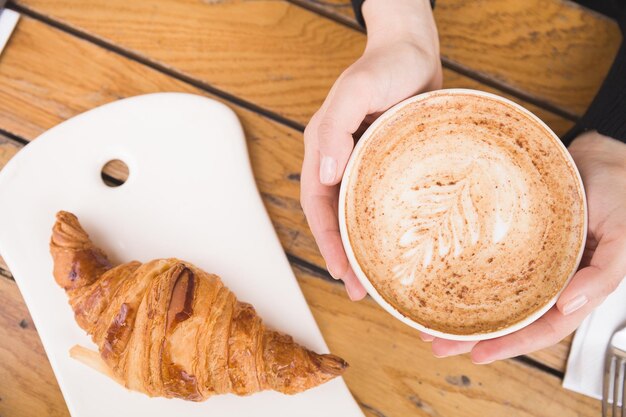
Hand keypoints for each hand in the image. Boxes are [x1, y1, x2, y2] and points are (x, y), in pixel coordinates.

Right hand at [300, 0, 441, 299]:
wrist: (413, 49)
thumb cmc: (385, 65)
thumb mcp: (356, 91)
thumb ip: (336, 129)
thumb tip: (326, 176)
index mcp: (324, 149)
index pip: (317, 205)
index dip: (327, 242)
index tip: (342, 274)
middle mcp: (340, 161)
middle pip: (336, 218)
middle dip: (344, 256)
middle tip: (360, 292)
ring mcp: (364, 163)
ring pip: (358, 214)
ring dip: (363, 247)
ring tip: (378, 280)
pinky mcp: (389, 163)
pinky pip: (382, 201)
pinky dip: (385, 226)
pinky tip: (400, 243)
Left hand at [422, 131, 625, 362]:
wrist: (603, 153)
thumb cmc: (620, 192)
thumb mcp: (623, 237)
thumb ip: (603, 276)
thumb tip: (568, 306)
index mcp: (576, 288)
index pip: (542, 328)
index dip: (511, 344)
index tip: (477, 353)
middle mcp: (549, 279)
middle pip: (509, 317)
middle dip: (472, 335)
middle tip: (435, 342)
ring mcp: (530, 259)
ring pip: (493, 293)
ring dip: (461, 310)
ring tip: (427, 321)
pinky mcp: (513, 236)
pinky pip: (487, 261)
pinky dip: (465, 273)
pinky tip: (440, 279)